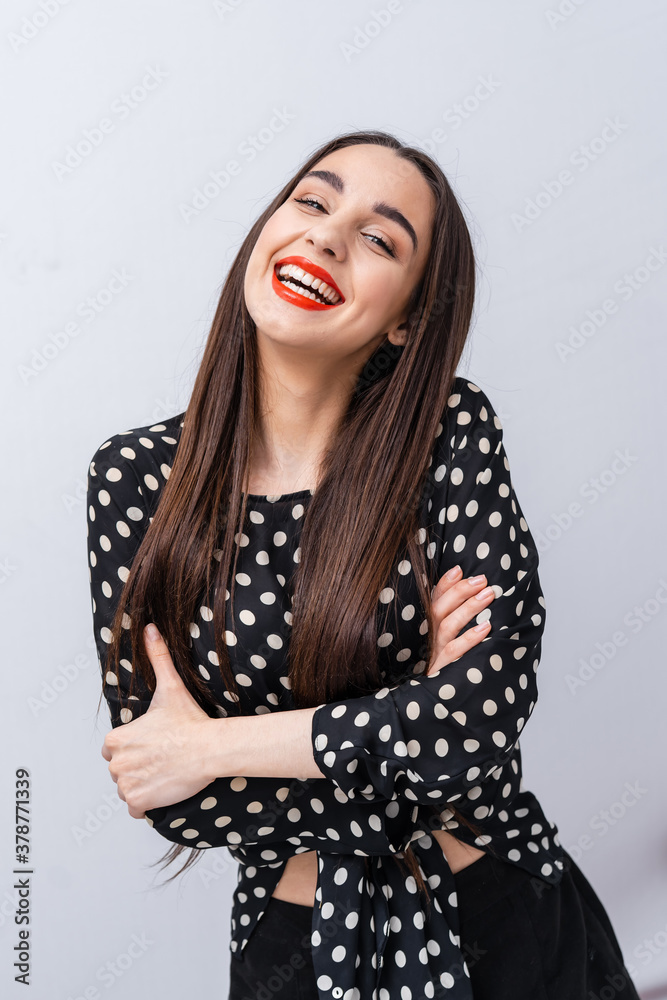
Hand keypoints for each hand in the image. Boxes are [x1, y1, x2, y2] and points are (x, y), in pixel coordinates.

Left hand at [101, 624, 214, 818]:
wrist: (209, 748)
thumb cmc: (190, 721)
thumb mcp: (170, 687)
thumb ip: (157, 657)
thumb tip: (150, 629)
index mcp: (116, 738)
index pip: (113, 748)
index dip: (133, 747)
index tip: (152, 744)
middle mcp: (116, 762)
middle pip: (121, 770)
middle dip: (138, 767)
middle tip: (162, 758)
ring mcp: (126, 784)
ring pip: (128, 788)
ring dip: (143, 785)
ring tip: (165, 772)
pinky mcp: (138, 801)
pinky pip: (135, 808)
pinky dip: (146, 804)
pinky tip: (163, 789)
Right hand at [425, 566, 495, 676]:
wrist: (431, 699)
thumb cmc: (443, 663)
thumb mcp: (442, 638)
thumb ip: (452, 616)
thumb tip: (474, 592)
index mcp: (429, 625)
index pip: (433, 599)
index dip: (445, 583)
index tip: (460, 569)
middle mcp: (430, 636)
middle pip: (440, 608)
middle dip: (461, 591)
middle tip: (482, 580)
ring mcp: (435, 651)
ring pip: (449, 625)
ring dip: (469, 608)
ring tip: (488, 595)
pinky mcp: (443, 668)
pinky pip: (455, 651)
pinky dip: (470, 638)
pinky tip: (486, 628)